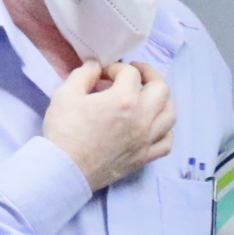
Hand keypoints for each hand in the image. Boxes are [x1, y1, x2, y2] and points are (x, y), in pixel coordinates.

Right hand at [41, 61, 174, 190]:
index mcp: (124, 100)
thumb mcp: (66, 94)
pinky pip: (167, 142)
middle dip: (149, 75)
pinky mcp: (144, 157)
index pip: (130, 73)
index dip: (116, 68)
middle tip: (135, 74)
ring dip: (162, 100)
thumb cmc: (64, 131)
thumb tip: (96, 65)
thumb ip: (84, 74)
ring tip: (148, 97)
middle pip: (161, 88)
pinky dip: (165, 130)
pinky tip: (154, 126)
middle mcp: (142, 118)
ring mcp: (146, 139)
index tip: (103, 74)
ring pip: (170, 114)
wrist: (64, 169)